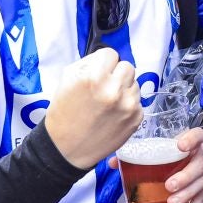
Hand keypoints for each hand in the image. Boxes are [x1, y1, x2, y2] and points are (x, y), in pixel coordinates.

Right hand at [43, 48, 142, 168]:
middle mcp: (114, 89)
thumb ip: (88, 64)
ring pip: (135, 84)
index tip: (99, 73)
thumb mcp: (67, 80)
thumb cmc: (64, 112)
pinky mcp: (136, 119)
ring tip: (108, 103)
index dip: (103, 63)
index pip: (111, 54)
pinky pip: (137, 102)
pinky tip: (113, 115)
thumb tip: (106, 58)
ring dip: (124, 90)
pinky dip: (128, 106)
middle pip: (127, 67)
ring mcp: (128, 105)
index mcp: (94, 77)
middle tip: (105, 87)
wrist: (67, 149)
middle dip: (116, 75)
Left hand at [111, 126, 202, 202]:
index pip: (198, 135)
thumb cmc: (168, 153)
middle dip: (185, 176)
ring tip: (172, 202)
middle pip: (200, 164)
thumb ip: (136, 153)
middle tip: (169, 185)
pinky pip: (202, 200)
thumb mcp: (156, 149)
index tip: (180, 146)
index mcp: (192, 141)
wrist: (185, 161)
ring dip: (187, 194)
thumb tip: (113, 163)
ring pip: (202, 183)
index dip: (192, 139)